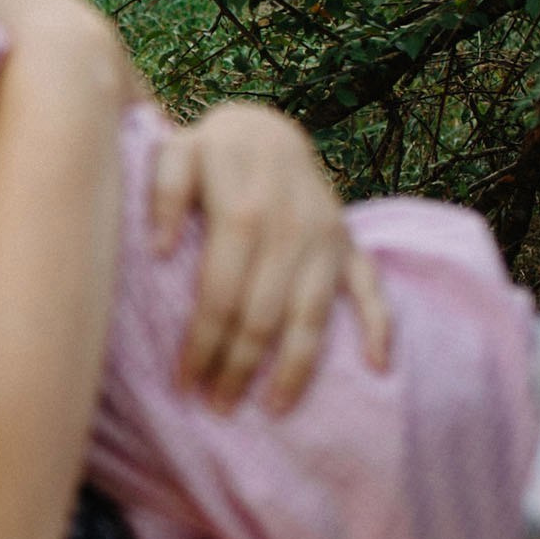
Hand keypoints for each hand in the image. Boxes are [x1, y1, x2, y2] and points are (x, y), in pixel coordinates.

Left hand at [151, 101, 391, 411]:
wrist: (268, 129)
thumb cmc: (211, 152)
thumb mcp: (176, 153)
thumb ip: (163, 194)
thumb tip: (159, 249)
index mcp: (243, 215)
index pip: (220, 297)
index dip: (202, 345)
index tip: (184, 384)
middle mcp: (290, 232)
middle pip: (263, 318)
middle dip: (239, 369)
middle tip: (217, 407)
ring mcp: (325, 241)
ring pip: (312, 318)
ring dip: (294, 369)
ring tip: (272, 410)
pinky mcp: (349, 244)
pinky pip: (372, 289)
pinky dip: (380, 328)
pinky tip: (378, 368)